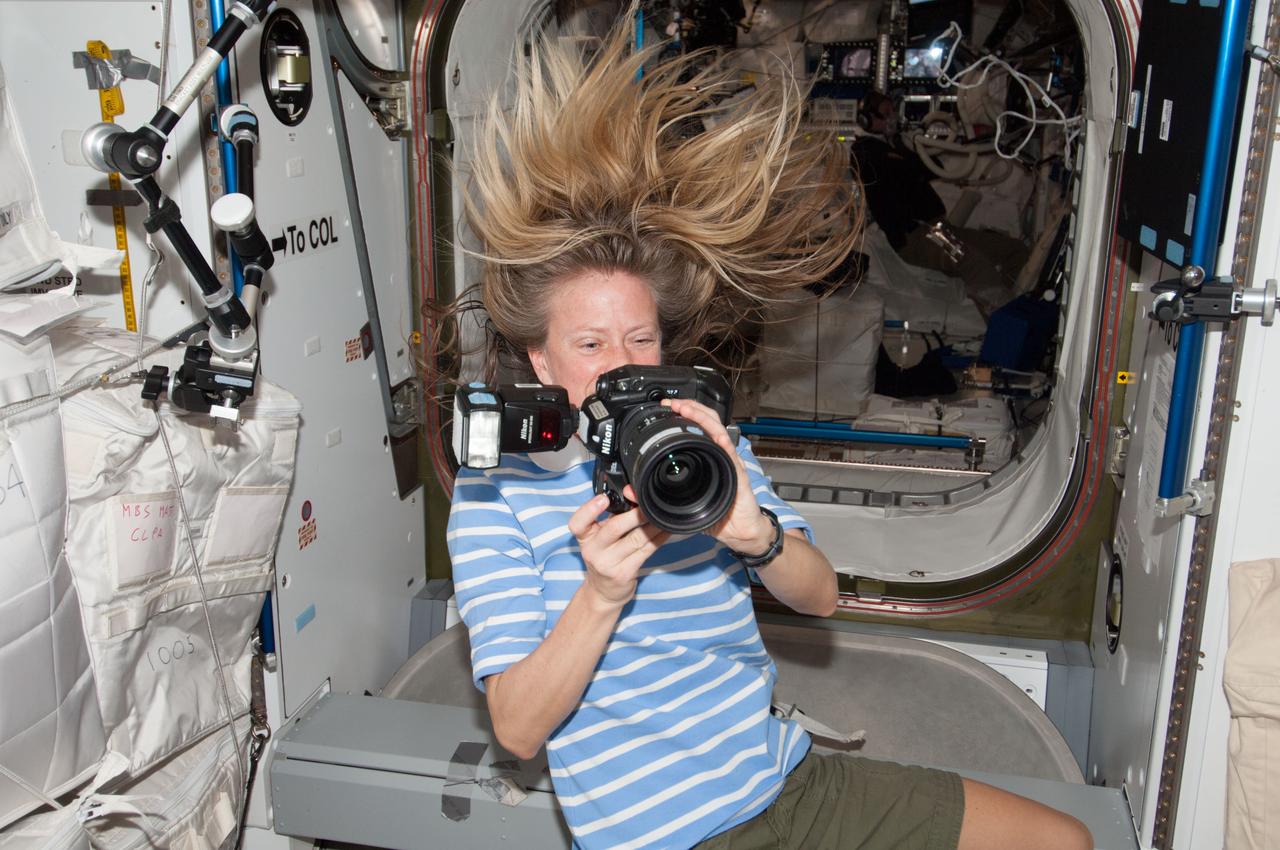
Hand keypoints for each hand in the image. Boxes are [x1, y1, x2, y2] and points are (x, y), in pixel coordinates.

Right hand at [568, 493, 670, 609]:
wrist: (604, 591)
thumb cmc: (605, 556)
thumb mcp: (600, 537)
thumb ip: (612, 516)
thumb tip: (632, 493)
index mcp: (585, 538)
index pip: (578, 524)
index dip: (589, 510)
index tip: (604, 498)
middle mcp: (593, 551)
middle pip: (614, 528)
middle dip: (635, 514)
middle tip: (648, 504)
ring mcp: (608, 564)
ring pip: (635, 539)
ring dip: (652, 525)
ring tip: (661, 514)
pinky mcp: (624, 573)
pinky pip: (645, 551)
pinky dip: (658, 538)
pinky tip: (665, 530)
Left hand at [661, 398, 773, 556]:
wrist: (740, 530)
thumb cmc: (716, 514)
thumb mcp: (680, 504)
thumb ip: (654, 496)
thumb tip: (631, 492)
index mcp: (706, 456)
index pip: (697, 426)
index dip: (683, 412)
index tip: (666, 407)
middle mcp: (718, 453)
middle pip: (708, 420)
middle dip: (691, 407)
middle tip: (673, 403)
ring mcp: (728, 460)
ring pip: (718, 429)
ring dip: (702, 417)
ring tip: (686, 409)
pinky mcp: (736, 472)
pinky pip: (729, 452)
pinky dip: (721, 441)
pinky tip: (714, 435)